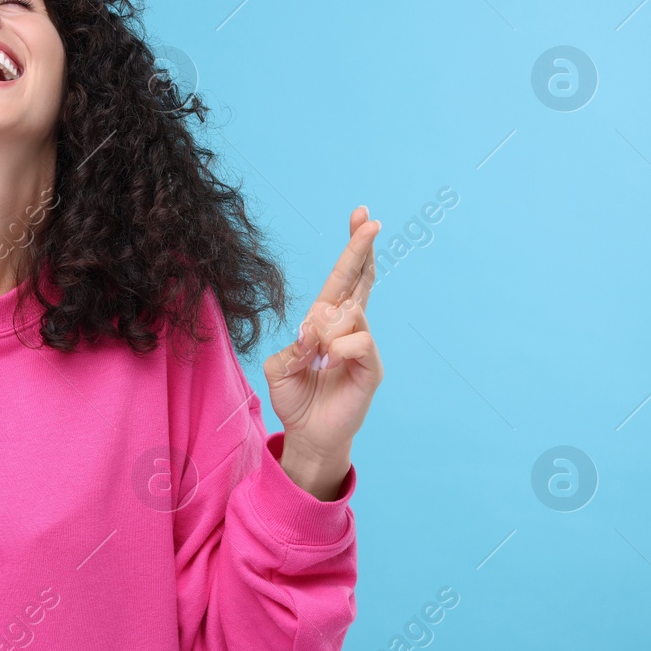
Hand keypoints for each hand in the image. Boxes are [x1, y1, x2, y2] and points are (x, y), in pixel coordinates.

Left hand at [262, 206, 383, 498]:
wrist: (309, 434)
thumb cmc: (295, 398)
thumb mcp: (279, 369)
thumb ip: (291, 348)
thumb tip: (315, 332)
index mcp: (324, 321)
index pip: (342, 278)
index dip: (353, 249)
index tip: (361, 215)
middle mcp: (347, 328)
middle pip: (360, 279)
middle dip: (361, 248)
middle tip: (369, 221)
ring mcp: (362, 344)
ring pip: (349, 313)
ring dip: (325, 331)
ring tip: (317, 357)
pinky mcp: (371, 366)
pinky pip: (358, 341)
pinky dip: (338, 349)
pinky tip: (329, 363)